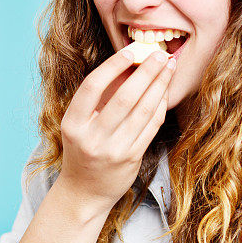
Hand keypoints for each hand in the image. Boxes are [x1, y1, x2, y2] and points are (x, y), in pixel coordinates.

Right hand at [56, 48, 175, 216]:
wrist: (84, 192)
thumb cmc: (83, 148)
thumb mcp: (81, 123)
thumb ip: (101, 95)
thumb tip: (130, 62)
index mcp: (73, 123)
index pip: (92, 87)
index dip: (113, 66)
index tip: (131, 51)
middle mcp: (92, 137)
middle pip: (124, 97)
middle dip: (146, 72)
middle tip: (159, 53)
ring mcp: (113, 150)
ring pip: (142, 111)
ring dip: (159, 85)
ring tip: (168, 67)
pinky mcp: (131, 158)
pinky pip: (151, 126)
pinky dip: (160, 105)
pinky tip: (164, 91)